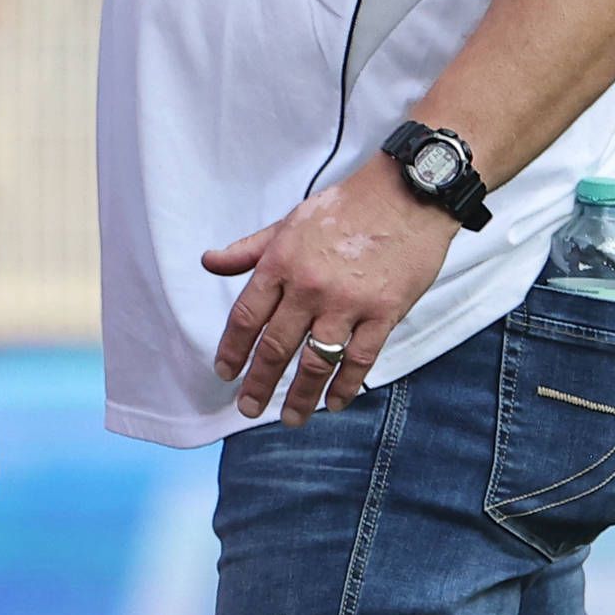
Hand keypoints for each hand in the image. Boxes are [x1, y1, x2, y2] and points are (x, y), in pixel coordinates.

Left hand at [202, 158, 461, 423]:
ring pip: (316, 361)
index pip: (246, 316)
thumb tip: (209, 262)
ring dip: (300, 396)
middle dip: (259, 382)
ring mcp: (348, 303)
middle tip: (247, 408)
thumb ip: (249, 249)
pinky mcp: (384, 313)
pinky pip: (359, 360)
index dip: (232, 349)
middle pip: (275, 346)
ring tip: (289, 418)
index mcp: (281, 263)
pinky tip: (334, 403)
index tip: (225, 372)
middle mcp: (309, 287)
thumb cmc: (345, 208)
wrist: (406, 195)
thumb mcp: (288, 222)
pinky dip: (344, 386)